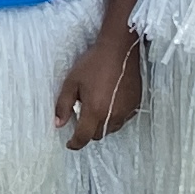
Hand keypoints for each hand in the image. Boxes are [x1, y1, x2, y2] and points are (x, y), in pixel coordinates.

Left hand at [55, 20, 144, 149]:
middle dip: (88, 132)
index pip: (84, 137)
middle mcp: (112, 116)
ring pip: (111, 128)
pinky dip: (114, 117)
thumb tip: (58, 124)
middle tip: (82, 118)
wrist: (120, 50)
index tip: (70, 143)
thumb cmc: (93, 64)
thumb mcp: (72, 82)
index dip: (75, 143)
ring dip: (102, 125)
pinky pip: (123, 119)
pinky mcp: (136, 105)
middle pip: (98, 135)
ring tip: (96, 109)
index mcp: (95, 111)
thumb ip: (63, 105)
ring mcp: (126, 111)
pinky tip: (109, 103)